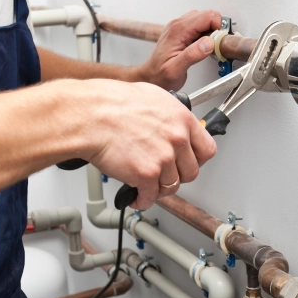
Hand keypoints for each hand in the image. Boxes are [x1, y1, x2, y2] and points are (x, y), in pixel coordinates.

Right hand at [84, 80, 216, 209]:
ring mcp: (163, 158)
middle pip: (191, 172)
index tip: (189, 162)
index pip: (207, 149)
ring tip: (148, 186)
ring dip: (159, 189)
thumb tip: (171, 124)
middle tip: (165, 175)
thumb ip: (168, 115)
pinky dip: (143, 200)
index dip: (197, 160)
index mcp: (182, 119)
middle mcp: (177, 139)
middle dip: (178, 176)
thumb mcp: (152, 97)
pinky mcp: (146, 175)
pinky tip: (137, 196)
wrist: (90, 115)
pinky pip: (151, 197)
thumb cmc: (111, 103)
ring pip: (171, 187)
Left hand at [139, 10, 221, 91]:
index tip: (220, 42)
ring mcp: (179, 27)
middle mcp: (178, 25)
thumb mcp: (176, 69)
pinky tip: (205, 46)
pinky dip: (207, 33)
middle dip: (217, 29)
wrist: (150, 76)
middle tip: (217, 46)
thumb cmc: (160, 75)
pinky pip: (199, 25)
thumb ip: (192, 55)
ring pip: (204, 19)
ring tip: (211, 47)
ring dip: (213, 31)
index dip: (218, 28)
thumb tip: (208, 43)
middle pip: (207, 15)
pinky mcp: (182, 31)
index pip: (207, 17)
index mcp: (178, 30)